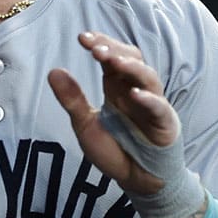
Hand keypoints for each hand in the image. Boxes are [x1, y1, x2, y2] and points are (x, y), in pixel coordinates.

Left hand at [49, 31, 204, 217]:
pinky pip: (159, 108)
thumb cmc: (114, 149)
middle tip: (96, 48)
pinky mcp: (165, 124)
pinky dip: (148, 100)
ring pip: (148, 78)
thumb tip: (53, 70)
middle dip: (114, 50)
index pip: (111, 57)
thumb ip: (72, 99)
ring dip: (132, 68)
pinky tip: (134, 95)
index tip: (82, 38)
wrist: (136, 180)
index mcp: (116, 87)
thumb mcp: (85, 124)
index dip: (100, 44)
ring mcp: (152, 105)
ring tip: (114, 62)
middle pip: (131, 59)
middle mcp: (135, 90)